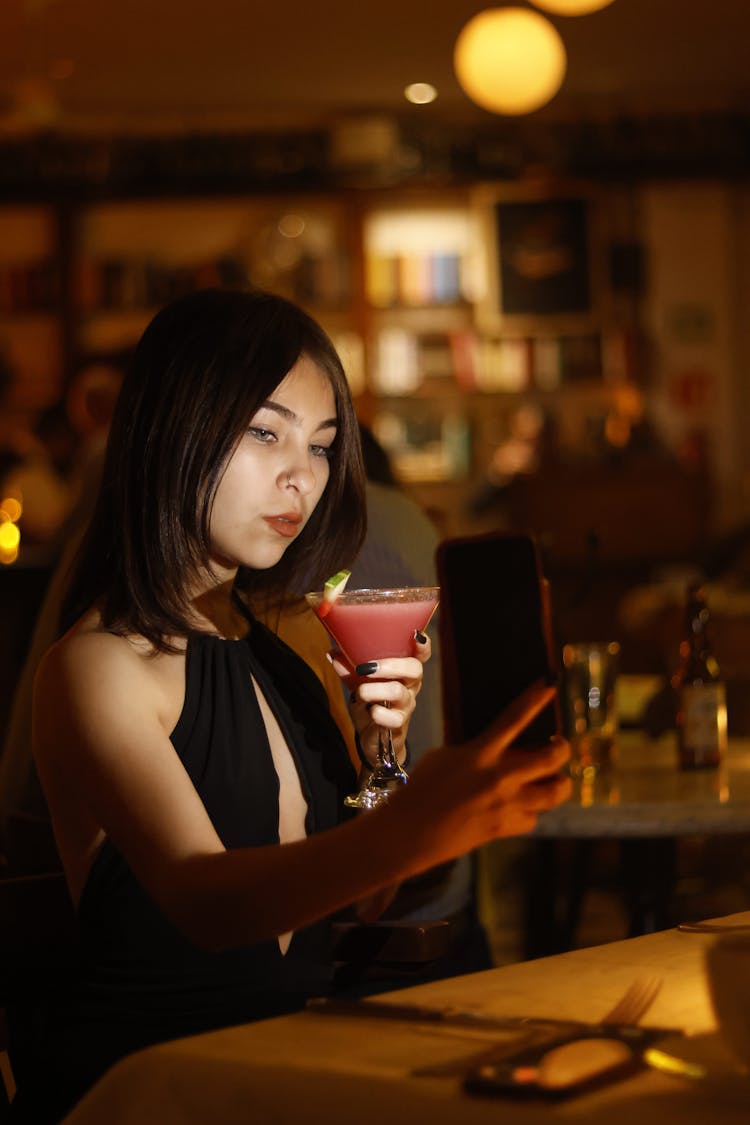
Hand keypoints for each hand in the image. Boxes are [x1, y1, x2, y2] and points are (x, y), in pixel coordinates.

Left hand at [328, 631, 430, 767]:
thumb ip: (349, 670)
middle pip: (414, 669)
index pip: (421, 655)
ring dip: (374, 690)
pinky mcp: (398, 724)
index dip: (423, 645)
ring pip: (399, 692)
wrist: (373, 738)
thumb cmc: (371, 704)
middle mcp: (409, 686)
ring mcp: (405, 705)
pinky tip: (370, 712)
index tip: (415, 635)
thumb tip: (334, 653)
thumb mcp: (359, 684)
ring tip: (360, 693)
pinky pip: (392, 718)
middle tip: (366, 669)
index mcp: (404, 671)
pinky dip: (378, 714)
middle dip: (390, 665)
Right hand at [382, 682, 571, 869]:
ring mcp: (506, 804)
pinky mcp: (505, 828)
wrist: (411, 831)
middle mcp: (499, 776)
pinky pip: (532, 818)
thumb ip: (475, 750)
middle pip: (552, 758)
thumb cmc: (422, 788)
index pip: (515, 717)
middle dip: (562, 749)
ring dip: (558, 784)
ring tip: (555, 780)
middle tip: (559, 746)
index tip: (551, 684)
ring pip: (555, 792)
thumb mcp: (445, 756)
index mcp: (481, 752)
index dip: (536, 698)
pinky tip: (519, 809)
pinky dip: (529, 813)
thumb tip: (498, 748)